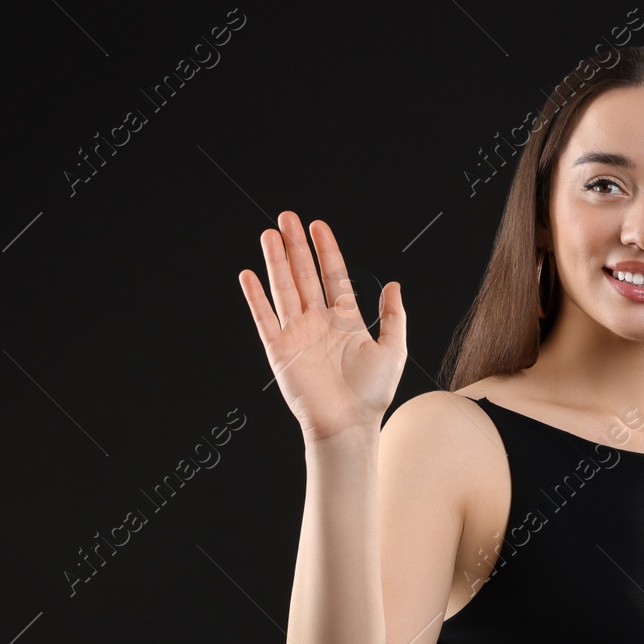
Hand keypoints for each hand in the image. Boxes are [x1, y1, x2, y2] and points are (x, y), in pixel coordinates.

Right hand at [239, 211, 407, 443]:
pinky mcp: (280, 351)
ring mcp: (298, 335)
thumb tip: (393, 285)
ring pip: (284, 289)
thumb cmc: (373, 394)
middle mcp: (319, 323)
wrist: (349, 425)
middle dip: (296, 246)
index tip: (318, 226)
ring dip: (276, 262)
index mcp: (345, 321)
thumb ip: (394, 316)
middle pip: (305, 275)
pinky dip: (256, 298)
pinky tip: (249, 275)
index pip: (333, 276)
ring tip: (269, 234)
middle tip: (287, 218)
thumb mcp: (394, 350)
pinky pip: (265, 319)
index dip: (326, 250)